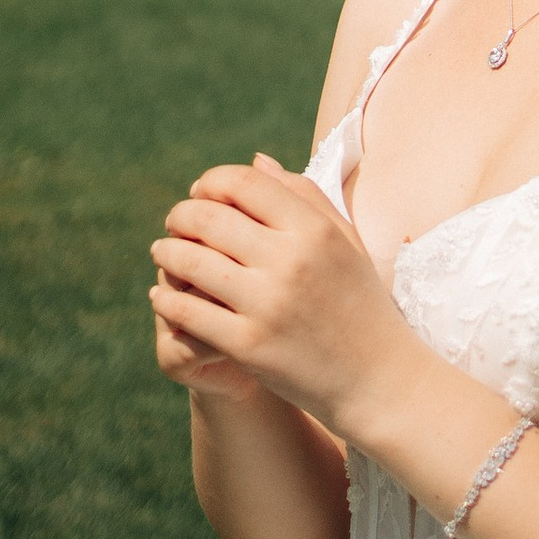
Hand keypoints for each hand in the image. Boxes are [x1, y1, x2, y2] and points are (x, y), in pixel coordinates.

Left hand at [150, 155, 419, 440]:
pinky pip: (190, 312)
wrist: (376, 378)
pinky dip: (168, 299)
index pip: (245, 183)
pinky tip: (162, 295)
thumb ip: (304, 194)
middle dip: (182, 215)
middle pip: (211, 218)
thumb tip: (256, 161)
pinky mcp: (248, 345)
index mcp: (314, 229)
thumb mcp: (345, 239)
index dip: (213, 181)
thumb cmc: (360, 302)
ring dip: (168, 253)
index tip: (200, 190)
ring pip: (193, 262)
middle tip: (173, 221)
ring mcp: (267, 304)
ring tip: (162, 252)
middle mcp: (290, 260)